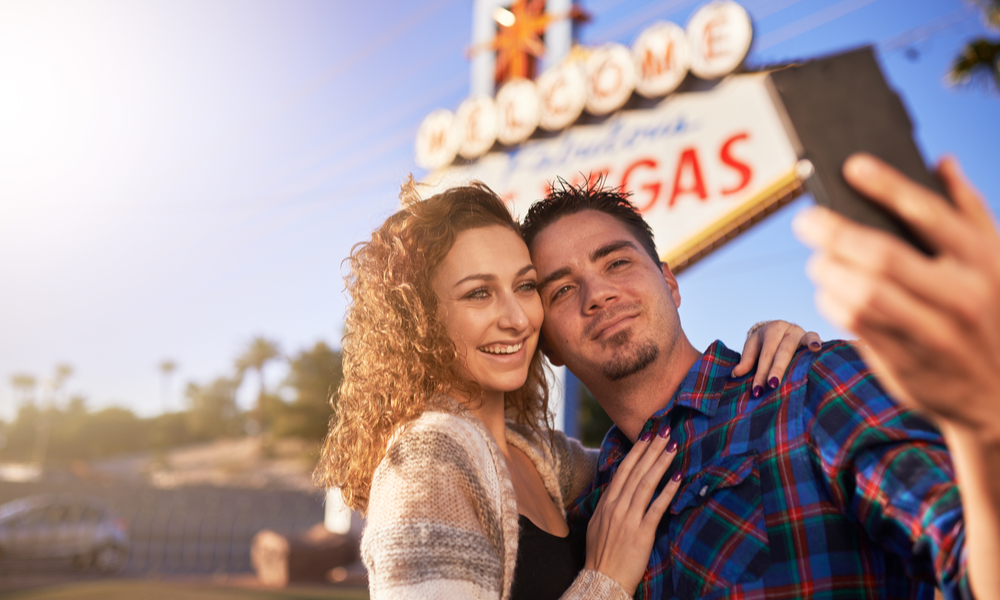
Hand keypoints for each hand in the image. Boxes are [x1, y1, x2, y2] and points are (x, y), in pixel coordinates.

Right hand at [584, 423, 681, 594]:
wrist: (601, 580)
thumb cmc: (600, 555)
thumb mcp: (597, 524)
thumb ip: (607, 505)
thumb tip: (615, 491)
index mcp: (606, 502)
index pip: (623, 470)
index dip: (636, 451)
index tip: (647, 435)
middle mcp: (616, 506)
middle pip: (636, 471)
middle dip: (651, 449)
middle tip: (664, 430)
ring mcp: (628, 518)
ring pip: (646, 483)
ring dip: (660, 462)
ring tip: (672, 446)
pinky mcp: (642, 533)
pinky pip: (656, 508)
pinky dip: (667, 491)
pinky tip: (677, 478)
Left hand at [732, 320, 821, 395]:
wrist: (782, 329)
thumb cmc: (766, 343)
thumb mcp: (754, 347)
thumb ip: (747, 360)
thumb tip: (735, 374)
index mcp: (770, 330)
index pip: (765, 355)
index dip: (760, 373)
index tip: (757, 390)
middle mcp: (786, 329)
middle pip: (781, 351)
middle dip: (776, 369)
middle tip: (772, 385)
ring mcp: (800, 331)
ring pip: (797, 345)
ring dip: (796, 359)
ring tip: (795, 372)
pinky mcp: (811, 335)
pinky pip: (814, 337)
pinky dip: (816, 342)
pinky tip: (817, 348)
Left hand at [793, 153, 999, 437]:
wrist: (998, 394)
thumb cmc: (987, 311)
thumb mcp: (993, 260)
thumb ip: (969, 210)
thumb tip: (942, 162)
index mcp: (984, 261)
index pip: (929, 214)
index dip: (888, 186)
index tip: (852, 167)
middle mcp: (961, 296)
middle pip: (883, 255)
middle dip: (834, 233)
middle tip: (806, 221)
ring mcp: (933, 333)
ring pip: (862, 292)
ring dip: (827, 270)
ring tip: (818, 259)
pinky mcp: (905, 361)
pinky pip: (854, 323)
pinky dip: (830, 301)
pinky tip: (827, 291)